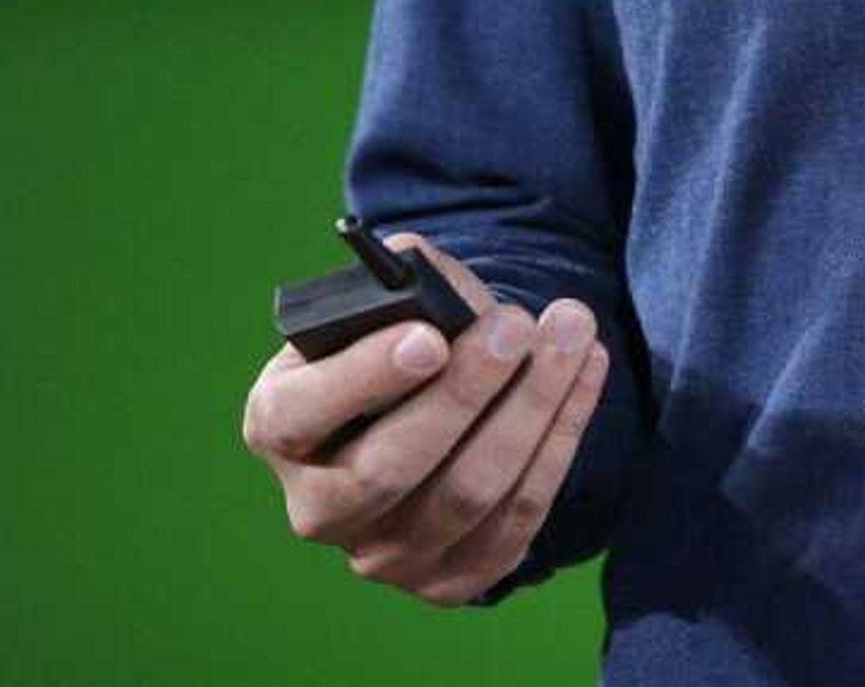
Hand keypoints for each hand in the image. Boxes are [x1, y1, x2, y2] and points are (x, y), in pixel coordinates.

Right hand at [241, 231, 612, 605]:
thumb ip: (403, 285)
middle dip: (467, 392)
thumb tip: (441, 287)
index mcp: (278, 428)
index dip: (362, 378)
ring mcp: (383, 556)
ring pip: (468, 492)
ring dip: (533, 407)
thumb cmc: (392, 348)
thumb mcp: (375, 308)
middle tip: (518, 326)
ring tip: (572, 332)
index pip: (298, 414)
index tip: (431, 338)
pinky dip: (560, 439)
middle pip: (392, 467)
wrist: (423, 414)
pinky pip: (517, 517)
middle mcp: (318, 507)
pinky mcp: (449, 579)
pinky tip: (585, 375)